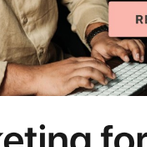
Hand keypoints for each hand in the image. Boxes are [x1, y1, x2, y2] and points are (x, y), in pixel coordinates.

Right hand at [1, 58, 115, 95]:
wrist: (34, 77)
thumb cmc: (46, 77)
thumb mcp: (61, 70)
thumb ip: (72, 71)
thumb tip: (82, 77)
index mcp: (72, 62)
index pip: (91, 59)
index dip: (102, 64)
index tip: (108, 69)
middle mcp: (73, 65)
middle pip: (94, 63)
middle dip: (106, 69)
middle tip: (112, 76)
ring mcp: (70, 73)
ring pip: (91, 70)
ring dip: (101, 76)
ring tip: (106, 82)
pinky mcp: (66, 82)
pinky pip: (81, 80)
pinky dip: (88, 83)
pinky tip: (92, 87)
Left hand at [90, 32, 145, 63]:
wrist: (101, 38)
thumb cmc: (99, 46)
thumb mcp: (94, 53)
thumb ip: (97, 59)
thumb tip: (103, 67)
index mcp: (110, 46)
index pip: (117, 48)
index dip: (123, 53)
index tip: (127, 59)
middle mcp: (119, 43)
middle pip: (130, 42)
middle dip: (136, 49)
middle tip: (138, 59)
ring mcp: (125, 42)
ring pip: (135, 41)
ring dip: (140, 49)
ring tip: (141, 59)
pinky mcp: (129, 43)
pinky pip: (138, 42)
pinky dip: (142, 48)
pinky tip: (142, 55)